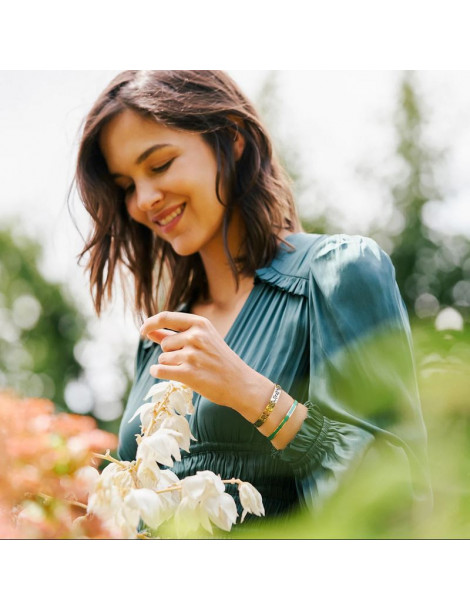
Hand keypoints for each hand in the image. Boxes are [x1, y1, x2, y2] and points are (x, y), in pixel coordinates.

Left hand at [140, 311, 272, 420]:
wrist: (240, 383)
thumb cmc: (220, 361)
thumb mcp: (203, 340)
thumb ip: (174, 334)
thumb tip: (148, 331)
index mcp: (200, 323)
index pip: (166, 317)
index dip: (150, 323)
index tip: (143, 331)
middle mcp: (196, 336)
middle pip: (165, 343)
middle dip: (171, 353)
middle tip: (191, 361)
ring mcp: (193, 355)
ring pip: (163, 358)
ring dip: (171, 365)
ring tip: (192, 369)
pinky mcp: (189, 373)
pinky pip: (160, 370)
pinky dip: (158, 372)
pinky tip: (162, 373)